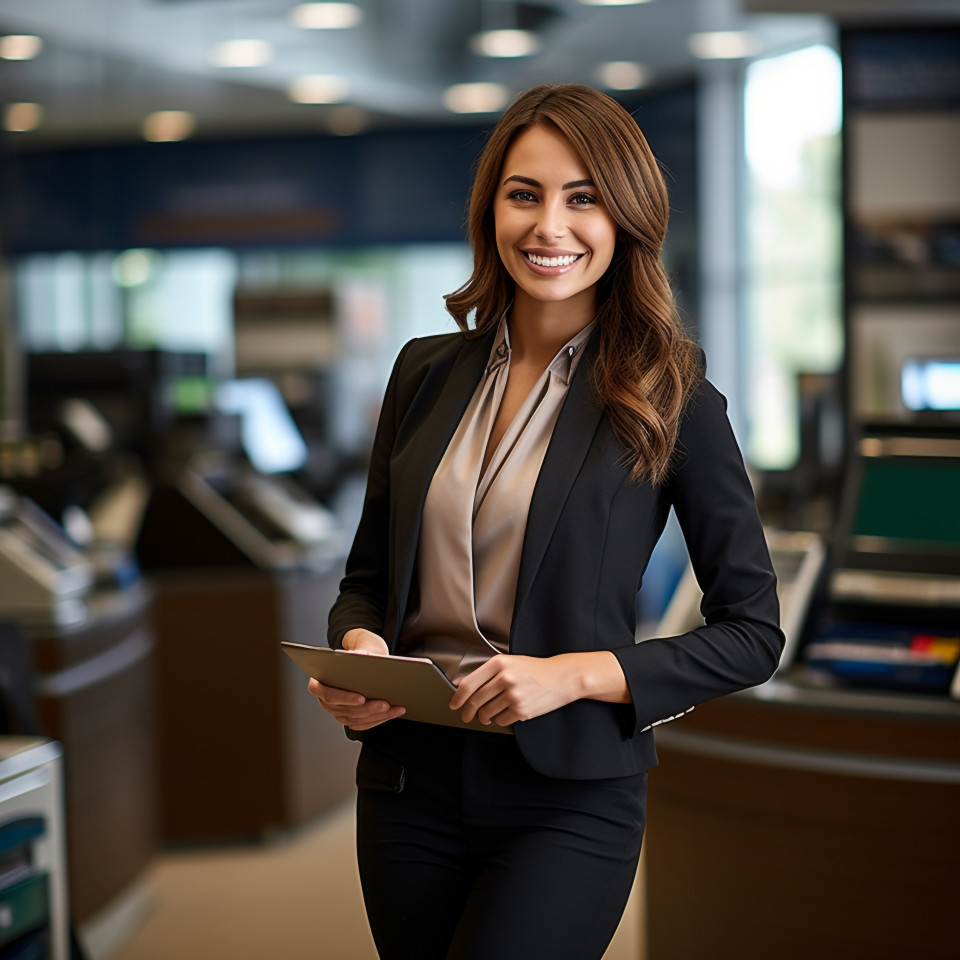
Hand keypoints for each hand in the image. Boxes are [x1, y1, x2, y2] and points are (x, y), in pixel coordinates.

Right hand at [307, 630, 405, 730]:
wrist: (366, 661)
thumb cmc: (360, 653)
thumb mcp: (361, 647)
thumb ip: (359, 650)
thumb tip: (361, 655)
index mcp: (319, 681)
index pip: (327, 694)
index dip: (344, 698)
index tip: (361, 698)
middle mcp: (325, 700)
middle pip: (344, 710)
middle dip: (367, 709)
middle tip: (384, 704)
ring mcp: (336, 710)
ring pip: (355, 719)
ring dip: (376, 715)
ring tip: (393, 708)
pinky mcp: (349, 717)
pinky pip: (362, 723)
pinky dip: (379, 719)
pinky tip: (393, 712)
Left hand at [448, 654, 586, 726]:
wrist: (562, 677)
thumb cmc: (535, 669)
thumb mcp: (509, 663)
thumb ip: (485, 673)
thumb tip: (461, 683)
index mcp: (499, 663)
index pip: (469, 684)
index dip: (458, 697)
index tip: (454, 704)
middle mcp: (505, 678)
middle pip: (476, 701)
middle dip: (468, 712)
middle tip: (467, 715)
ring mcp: (513, 695)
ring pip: (487, 713)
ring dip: (484, 717)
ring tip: (488, 714)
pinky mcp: (522, 710)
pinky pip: (501, 720)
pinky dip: (499, 720)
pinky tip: (503, 714)